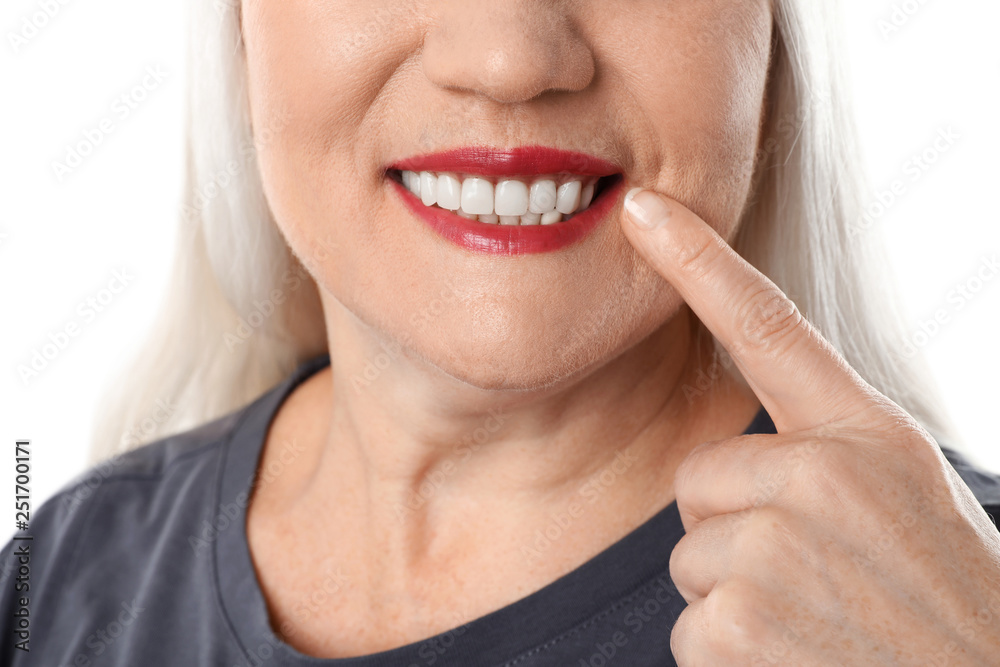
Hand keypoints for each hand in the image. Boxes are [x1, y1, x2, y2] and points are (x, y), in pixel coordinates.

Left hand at [620, 188, 999, 665]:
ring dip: (736, 595)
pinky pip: (688, 629)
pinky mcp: (739, 626)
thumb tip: (725, 463)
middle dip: (734, 529)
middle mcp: (820, 477)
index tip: (644, 210)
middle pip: (698, 479)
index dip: (698, 261)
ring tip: (817, 623)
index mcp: (866, 436)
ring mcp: (776, 551)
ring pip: (690, 557)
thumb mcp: (909, 497)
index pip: (768, 325)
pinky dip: (730, 656)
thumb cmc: (943, 600)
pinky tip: (796, 663)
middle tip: (814, 576)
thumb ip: (827, 455)